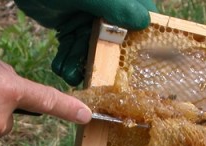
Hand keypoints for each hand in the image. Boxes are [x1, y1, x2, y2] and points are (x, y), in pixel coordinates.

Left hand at [15, 0, 156, 84]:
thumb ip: (117, 6)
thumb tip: (144, 21)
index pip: (142, 20)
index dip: (140, 45)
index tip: (131, 67)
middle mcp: (109, 9)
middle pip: (115, 41)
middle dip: (102, 61)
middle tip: (94, 78)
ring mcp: (89, 18)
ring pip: (92, 48)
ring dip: (81, 63)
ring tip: (71, 74)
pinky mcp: (71, 25)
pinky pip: (75, 47)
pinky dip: (68, 59)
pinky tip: (61, 67)